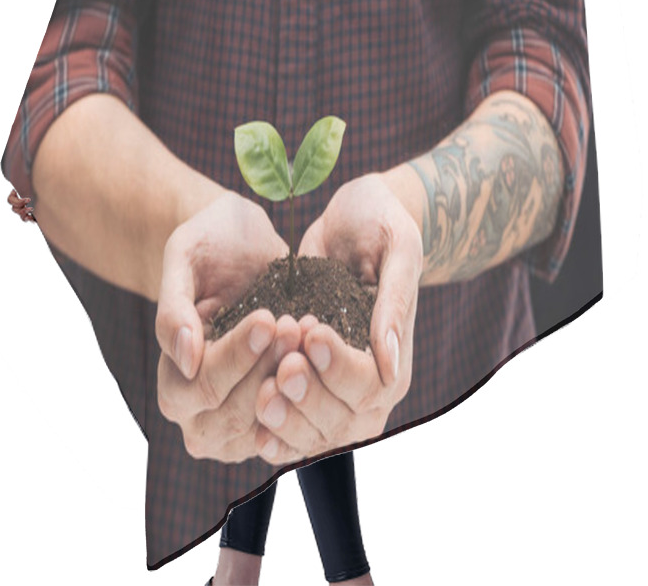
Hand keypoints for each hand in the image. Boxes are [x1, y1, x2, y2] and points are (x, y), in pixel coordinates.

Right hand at [155, 191, 300, 461]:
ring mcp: (243, 418)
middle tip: (295, 325)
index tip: (267, 318)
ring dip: (295, 379)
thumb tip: (185, 363)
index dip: (235, 356)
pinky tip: (324, 349)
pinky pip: (298, 415)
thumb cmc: (207, 244)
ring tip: (310, 332)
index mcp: (173, 381)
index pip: (202, 387)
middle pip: (235, 414)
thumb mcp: (184, 260)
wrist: (245, 240)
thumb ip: (173, 310)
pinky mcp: (279, 409)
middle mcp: (203, 412)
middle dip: (269, 368)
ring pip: (270, 419)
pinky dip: (314, 386)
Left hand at [253, 173, 423, 463]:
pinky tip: (250, 420)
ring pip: (312, 430)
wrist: (353, 216)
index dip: (339, 369)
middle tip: (280, 367)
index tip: (310, 333)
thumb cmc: (381, 222)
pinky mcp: (305, 376)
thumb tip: (390, 362)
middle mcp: (367, 383)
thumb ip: (395, 302)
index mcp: (394, 356)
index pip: (370, 386)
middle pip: (341, 420)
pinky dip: (271, 426)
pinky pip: (289, 418)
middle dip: (307, 398)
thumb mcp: (396, 247)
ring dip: (285, 417)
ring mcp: (333, 386)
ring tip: (259, 392)